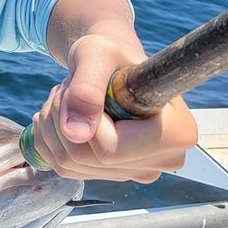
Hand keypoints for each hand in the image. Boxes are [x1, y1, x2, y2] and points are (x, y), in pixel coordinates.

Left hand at [31, 33, 197, 181]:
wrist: (110, 64)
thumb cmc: (110, 54)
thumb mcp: (96, 55)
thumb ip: (87, 88)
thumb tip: (75, 134)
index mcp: (177, 133)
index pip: (110, 149)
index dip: (84, 118)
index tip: (80, 85)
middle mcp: (164, 160)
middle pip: (88, 159)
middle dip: (61, 118)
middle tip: (65, 87)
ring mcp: (139, 171)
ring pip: (71, 164)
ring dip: (52, 126)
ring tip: (64, 97)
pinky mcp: (115, 174)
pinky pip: (66, 167)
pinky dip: (50, 138)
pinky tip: (60, 114)